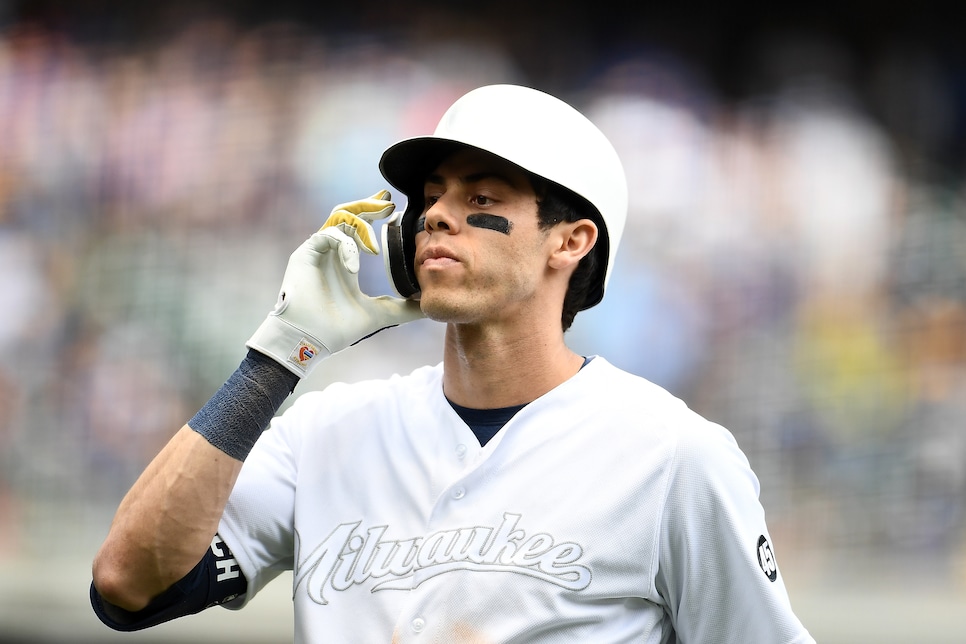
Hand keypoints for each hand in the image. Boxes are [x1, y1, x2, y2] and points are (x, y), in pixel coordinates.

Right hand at [246, 191, 424, 376]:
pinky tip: (355, 266)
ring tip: (379, 225)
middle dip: (370, 205)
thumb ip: (404, 309)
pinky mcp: (305, 254)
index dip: (375, 213)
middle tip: (390, 203)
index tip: (394, 208)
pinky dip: (346, 245)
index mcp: (346, 260)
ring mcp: (317, 251)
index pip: (359, 226)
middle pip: (349, 213)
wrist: (309, 341)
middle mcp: (331, 251)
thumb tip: (428, 307)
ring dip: (361, 219)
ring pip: (338, 217)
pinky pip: (328, 235)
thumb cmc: (337, 330)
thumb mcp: (381, 315)